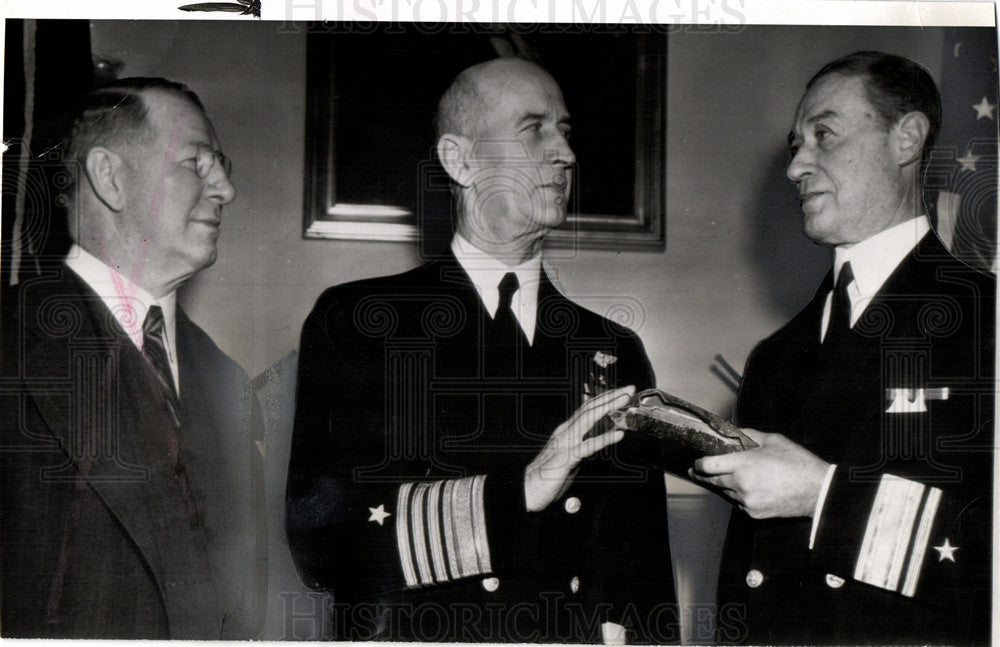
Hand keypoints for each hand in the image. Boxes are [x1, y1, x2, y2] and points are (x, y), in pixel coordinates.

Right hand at [524, 385, 633, 512]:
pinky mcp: (566, 459)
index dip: (605, 398)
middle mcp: (565, 433)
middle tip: (629, 388)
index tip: (621, 391)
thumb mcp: (569, 457)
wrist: (527, 491)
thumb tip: (596, 443)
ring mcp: (565, 444)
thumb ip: (581, 447)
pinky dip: (604, 439)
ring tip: (625, 400)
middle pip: (590, 408)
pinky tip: (618, 435)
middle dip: (611, 396)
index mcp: (566, 431)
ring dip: (608, 408)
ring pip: (588, 419)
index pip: (587, 409)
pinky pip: (588, 446)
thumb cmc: (547, 476)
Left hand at [689, 428, 828, 518]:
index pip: (709, 466)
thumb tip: (734, 433)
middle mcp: (741, 484)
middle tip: (696, 471)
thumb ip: (749, 436)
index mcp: (743, 465)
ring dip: (722, 485)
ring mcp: (746, 501)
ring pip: (725, 493)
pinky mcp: (753, 513)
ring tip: (720, 478)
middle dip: (703, 476)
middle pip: (713, 481)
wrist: (817, 491)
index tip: (696, 462)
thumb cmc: (797, 463)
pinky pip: (737, 503)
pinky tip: (743, 488)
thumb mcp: (773, 440)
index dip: (699, 464)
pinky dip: (737, 495)